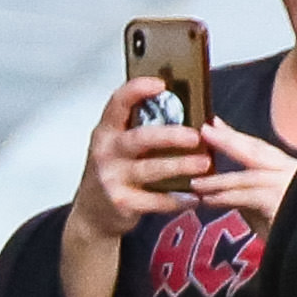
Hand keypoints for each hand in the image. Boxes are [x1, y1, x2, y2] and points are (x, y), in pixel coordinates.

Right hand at [70, 79, 209, 240]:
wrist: (93, 212)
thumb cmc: (115, 171)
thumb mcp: (120, 145)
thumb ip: (144, 129)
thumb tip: (191, 114)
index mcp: (108, 131)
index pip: (118, 103)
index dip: (137, 90)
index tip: (160, 84)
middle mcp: (107, 151)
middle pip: (139, 138)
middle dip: (170, 136)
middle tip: (196, 136)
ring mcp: (112, 177)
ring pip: (150, 169)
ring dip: (180, 166)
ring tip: (204, 164)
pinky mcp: (122, 202)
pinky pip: (154, 200)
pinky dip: (176, 199)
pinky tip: (193, 196)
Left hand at [190, 117, 296, 228]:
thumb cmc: (295, 234)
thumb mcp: (268, 213)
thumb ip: (250, 199)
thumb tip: (223, 192)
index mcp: (293, 171)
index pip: (262, 149)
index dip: (237, 136)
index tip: (215, 123)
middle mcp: (296, 173)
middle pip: (258, 151)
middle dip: (229, 139)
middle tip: (205, 129)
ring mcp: (293, 186)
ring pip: (250, 176)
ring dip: (219, 179)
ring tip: (195, 182)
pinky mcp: (285, 203)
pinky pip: (249, 197)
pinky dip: (226, 198)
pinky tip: (208, 200)